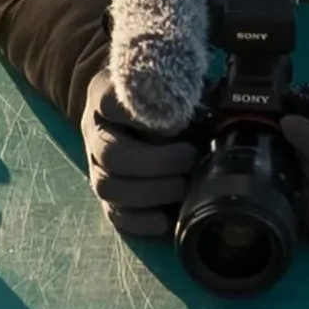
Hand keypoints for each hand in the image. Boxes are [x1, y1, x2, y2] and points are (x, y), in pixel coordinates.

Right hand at [80, 66, 194, 237]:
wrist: (145, 110)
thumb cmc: (164, 98)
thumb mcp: (173, 87)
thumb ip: (184, 97)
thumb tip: (214, 122)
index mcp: (105, 94)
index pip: (109, 101)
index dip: (143, 116)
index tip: (176, 122)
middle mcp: (94, 130)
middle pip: (110, 154)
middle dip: (155, 163)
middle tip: (189, 159)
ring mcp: (95, 164)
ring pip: (107, 186)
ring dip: (150, 193)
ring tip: (182, 188)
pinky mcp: (105, 193)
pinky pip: (112, 213)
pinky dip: (140, 221)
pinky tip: (165, 220)